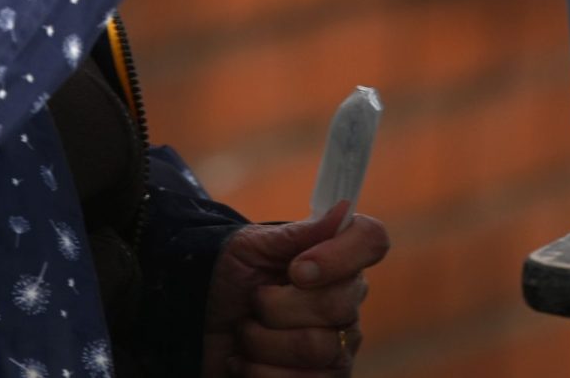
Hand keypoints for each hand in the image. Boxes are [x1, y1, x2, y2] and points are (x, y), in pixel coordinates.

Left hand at [200, 203, 390, 376]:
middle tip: (254, 301)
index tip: (297, 268)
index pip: (372, 241)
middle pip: (339, 303)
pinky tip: (246, 361)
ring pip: (315, 348)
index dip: (339, 256)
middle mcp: (347, 303)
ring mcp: (339, 348)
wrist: (196, 326)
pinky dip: (259, 373)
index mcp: (335, 259)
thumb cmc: (227, 281)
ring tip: (244, 333)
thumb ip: (296, 234)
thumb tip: (344, 208)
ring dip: (260, 341)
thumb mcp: (250, 247)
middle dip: (276, 305)